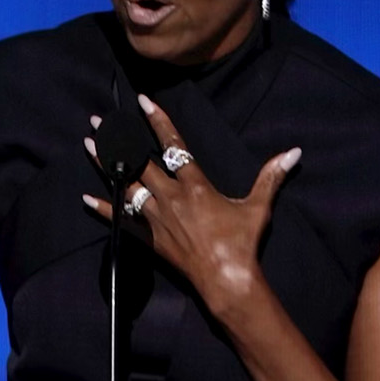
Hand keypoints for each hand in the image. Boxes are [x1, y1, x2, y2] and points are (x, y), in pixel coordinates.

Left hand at [81, 94, 299, 316]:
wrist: (226, 279)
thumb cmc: (242, 242)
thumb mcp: (258, 206)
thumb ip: (271, 176)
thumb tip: (293, 152)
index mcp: (194, 186)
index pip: (173, 146)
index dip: (158, 121)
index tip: (143, 102)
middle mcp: (170, 198)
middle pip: (138, 162)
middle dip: (118, 139)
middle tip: (99, 120)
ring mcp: (156, 217)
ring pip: (125, 185)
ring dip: (106, 164)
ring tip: (89, 145)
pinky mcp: (149, 237)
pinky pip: (121, 219)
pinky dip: (103, 208)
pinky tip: (86, 197)